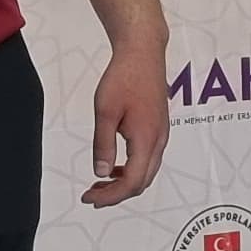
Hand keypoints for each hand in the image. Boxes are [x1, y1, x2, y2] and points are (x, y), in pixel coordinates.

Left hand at [87, 31, 170, 203]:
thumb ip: (103, 144)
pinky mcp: (159, 128)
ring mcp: (161, 135)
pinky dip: (131, 169)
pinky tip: (114, 165)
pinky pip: (148, 159)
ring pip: (146, 172)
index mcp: (146, 139)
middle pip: (141, 182)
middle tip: (91, 195)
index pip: (131, 182)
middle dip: (116, 194)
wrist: (143, 52)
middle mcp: (158, 140)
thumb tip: (101, 173)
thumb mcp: (105, 111)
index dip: (110, 196)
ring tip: (100, 183)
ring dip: (124, 183)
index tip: (89, 198)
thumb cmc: (124, 77)